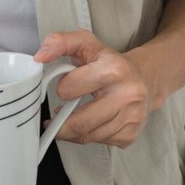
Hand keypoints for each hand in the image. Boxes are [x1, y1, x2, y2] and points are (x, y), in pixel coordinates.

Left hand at [34, 30, 161, 147]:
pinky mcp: (132, 134)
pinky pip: (101, 143)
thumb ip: (60, 42)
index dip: (62, 88)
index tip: (65, 87)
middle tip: (54, 119)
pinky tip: (90, 124)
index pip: (68, 89)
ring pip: (89, 137)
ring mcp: (132, 117)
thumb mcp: (85, 43)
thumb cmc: (110, 62)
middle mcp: (127, 95)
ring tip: (71, 119)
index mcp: (114, 70)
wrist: (144, 77)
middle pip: (80, 123)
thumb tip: (40, 56)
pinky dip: (90, 136)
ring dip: (73, 132)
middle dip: (60, 124)